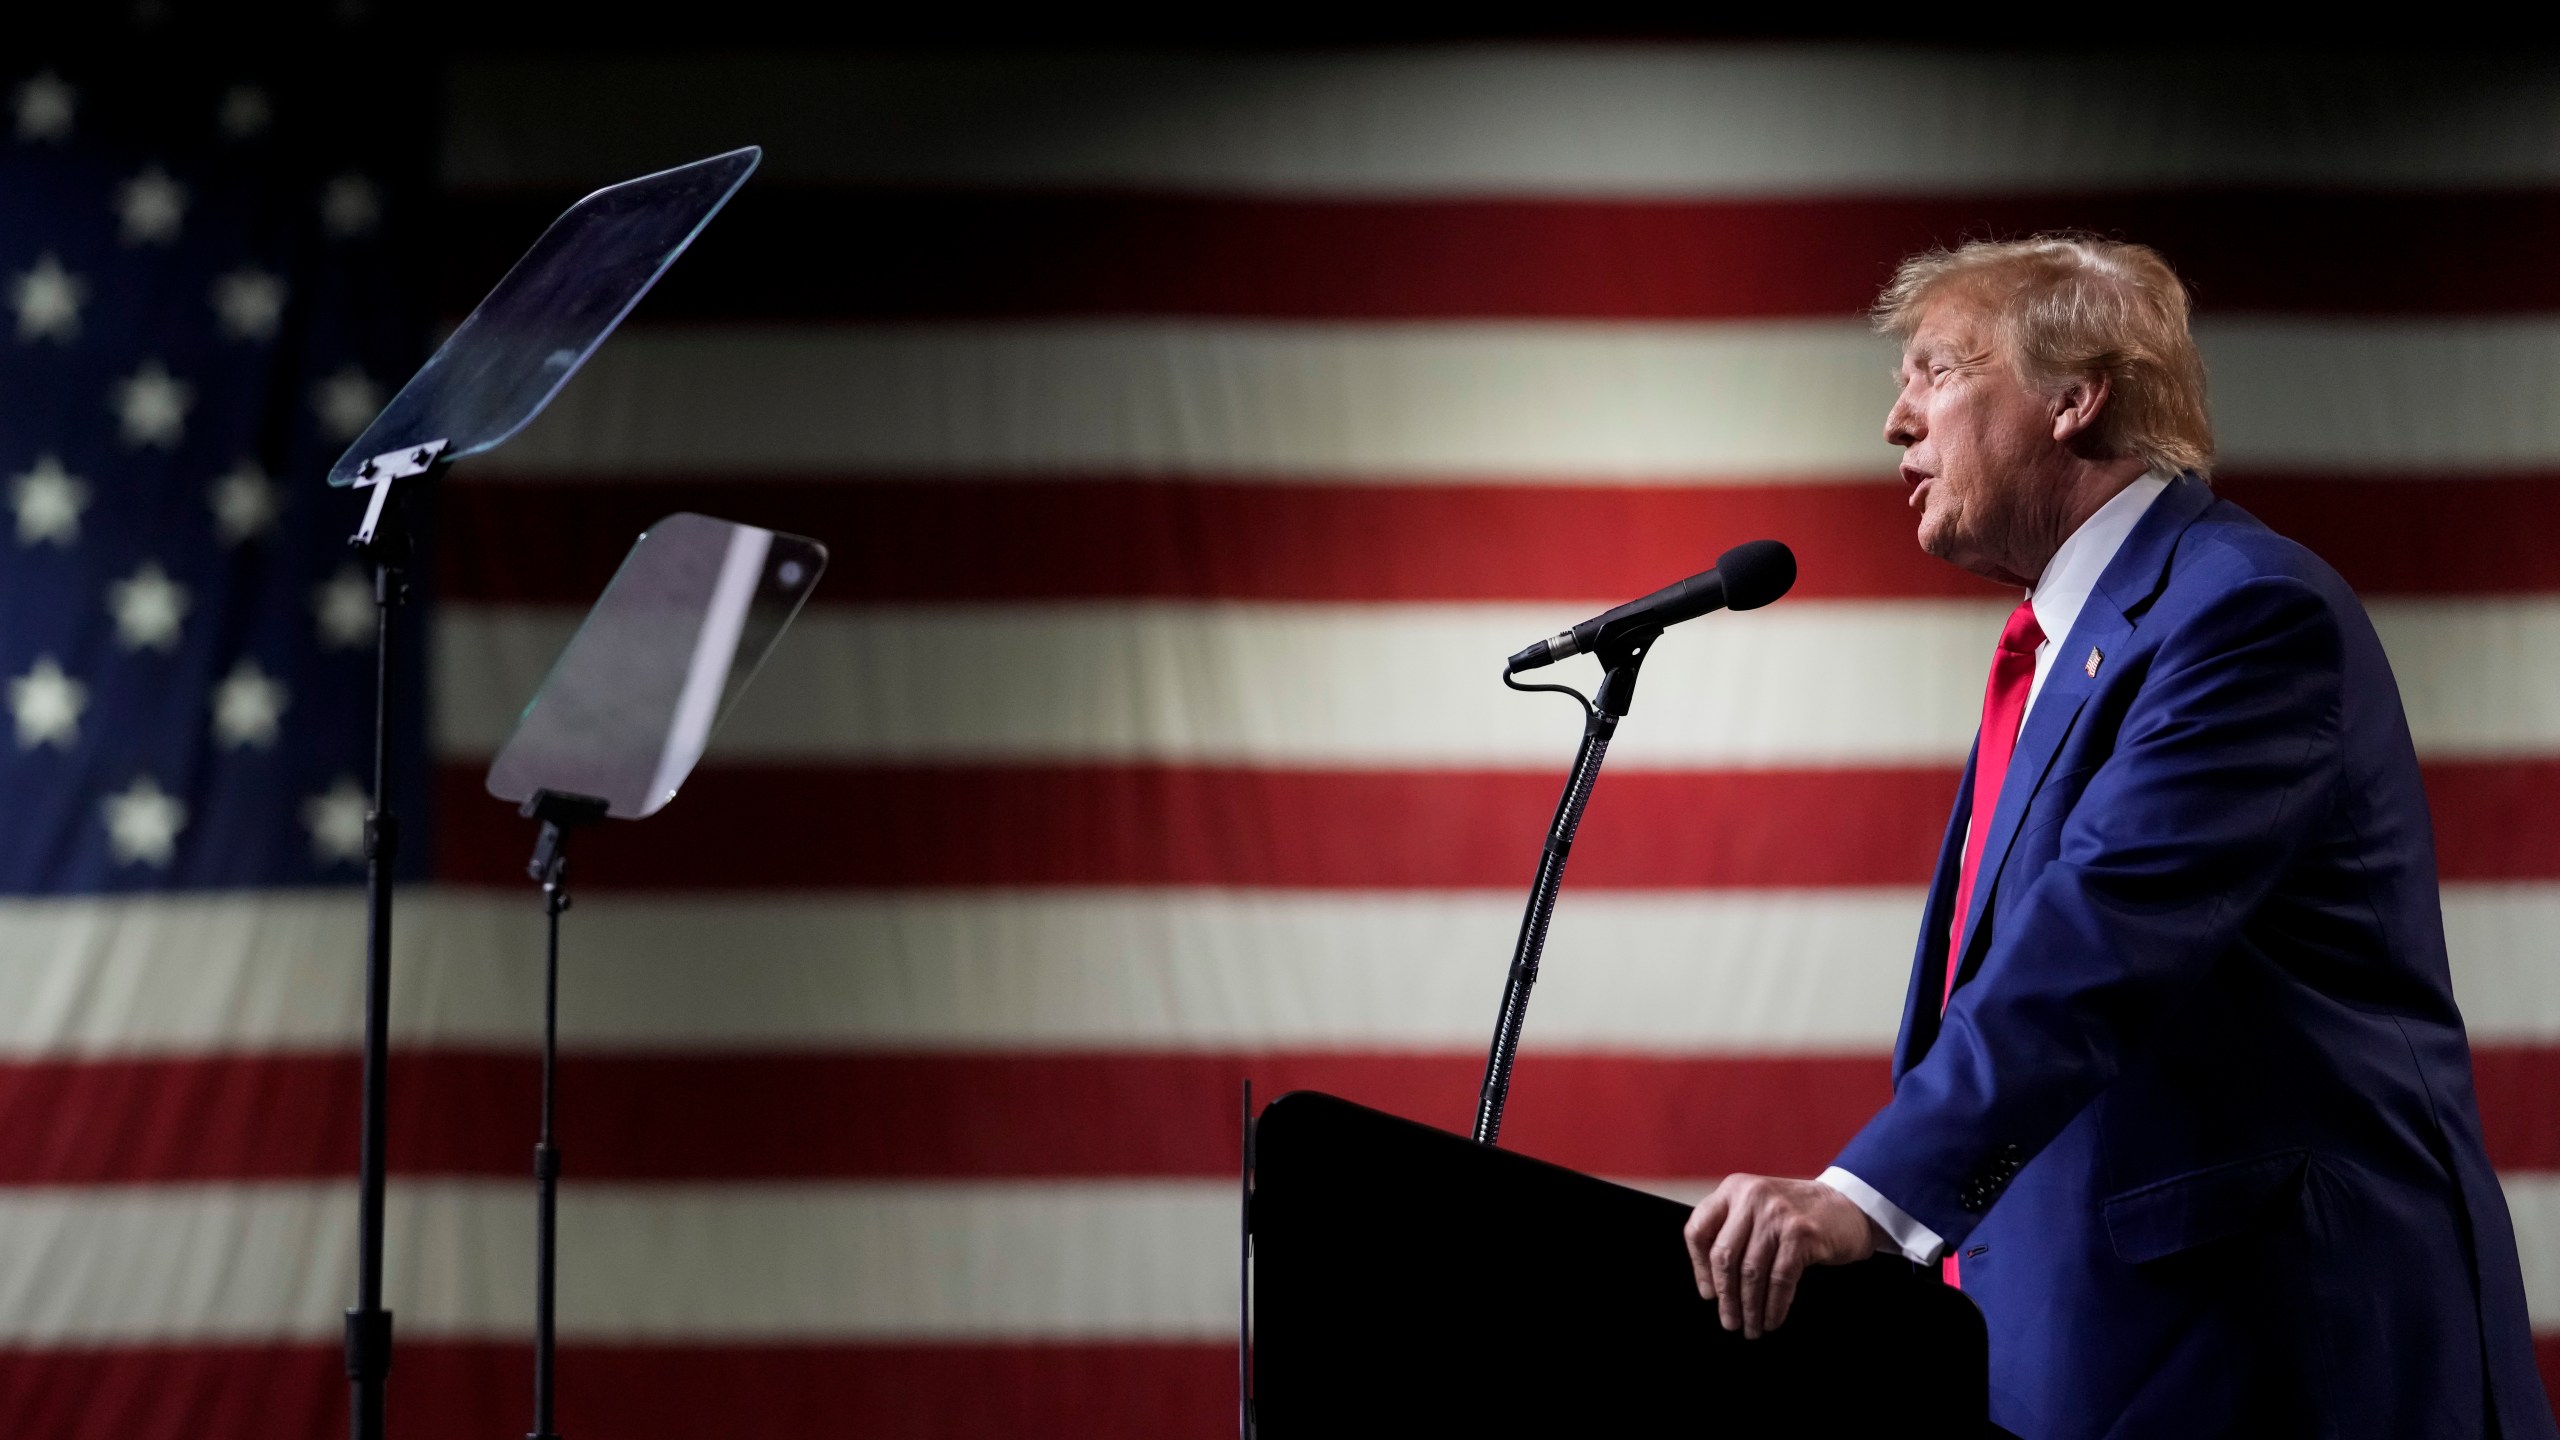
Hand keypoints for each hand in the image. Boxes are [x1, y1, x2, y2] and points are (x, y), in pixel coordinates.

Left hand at [1683, 1174, 1884, 1337]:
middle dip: (1726, 1297)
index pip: (1698, 1230)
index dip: (1698, 1268)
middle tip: (1729, 1321)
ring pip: (1751, 1273)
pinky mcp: (1801, 1234)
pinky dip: (1774, 1306)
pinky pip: (1779, 1280)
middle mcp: (1751, 1197)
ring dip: (1750, 1308)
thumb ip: (1733, 1229)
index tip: (1708, 1294)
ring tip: (1751, 1328)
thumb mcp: (1759, 1207)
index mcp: (1734, 1189)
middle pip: (1723, 1257)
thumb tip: (1711, 1283)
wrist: (1849, 1205)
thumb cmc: (1799, 1214)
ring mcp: (1776, 1215)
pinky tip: (1772, 1320)